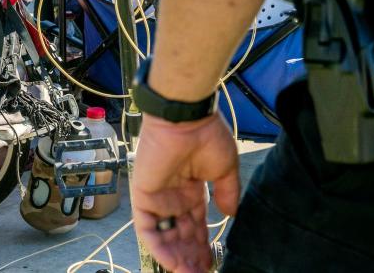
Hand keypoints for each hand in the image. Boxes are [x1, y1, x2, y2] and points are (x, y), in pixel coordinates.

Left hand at [131, 114, 240, 272]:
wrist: (185, 117)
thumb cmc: (205, 134)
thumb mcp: (224, 168)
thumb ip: (226, 193)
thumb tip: (231, 214)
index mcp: (191, 188)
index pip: (195, 224)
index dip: (202, 244)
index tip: (212, 260)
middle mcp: (173, 195)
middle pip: (180, 234)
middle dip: (190, 255)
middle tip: (201, 271)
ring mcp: (157, 196)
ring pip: (164, 235)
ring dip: (176, 256)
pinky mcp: (142, 195)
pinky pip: (147, 228)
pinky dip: (159, 247)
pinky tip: (173, 263)